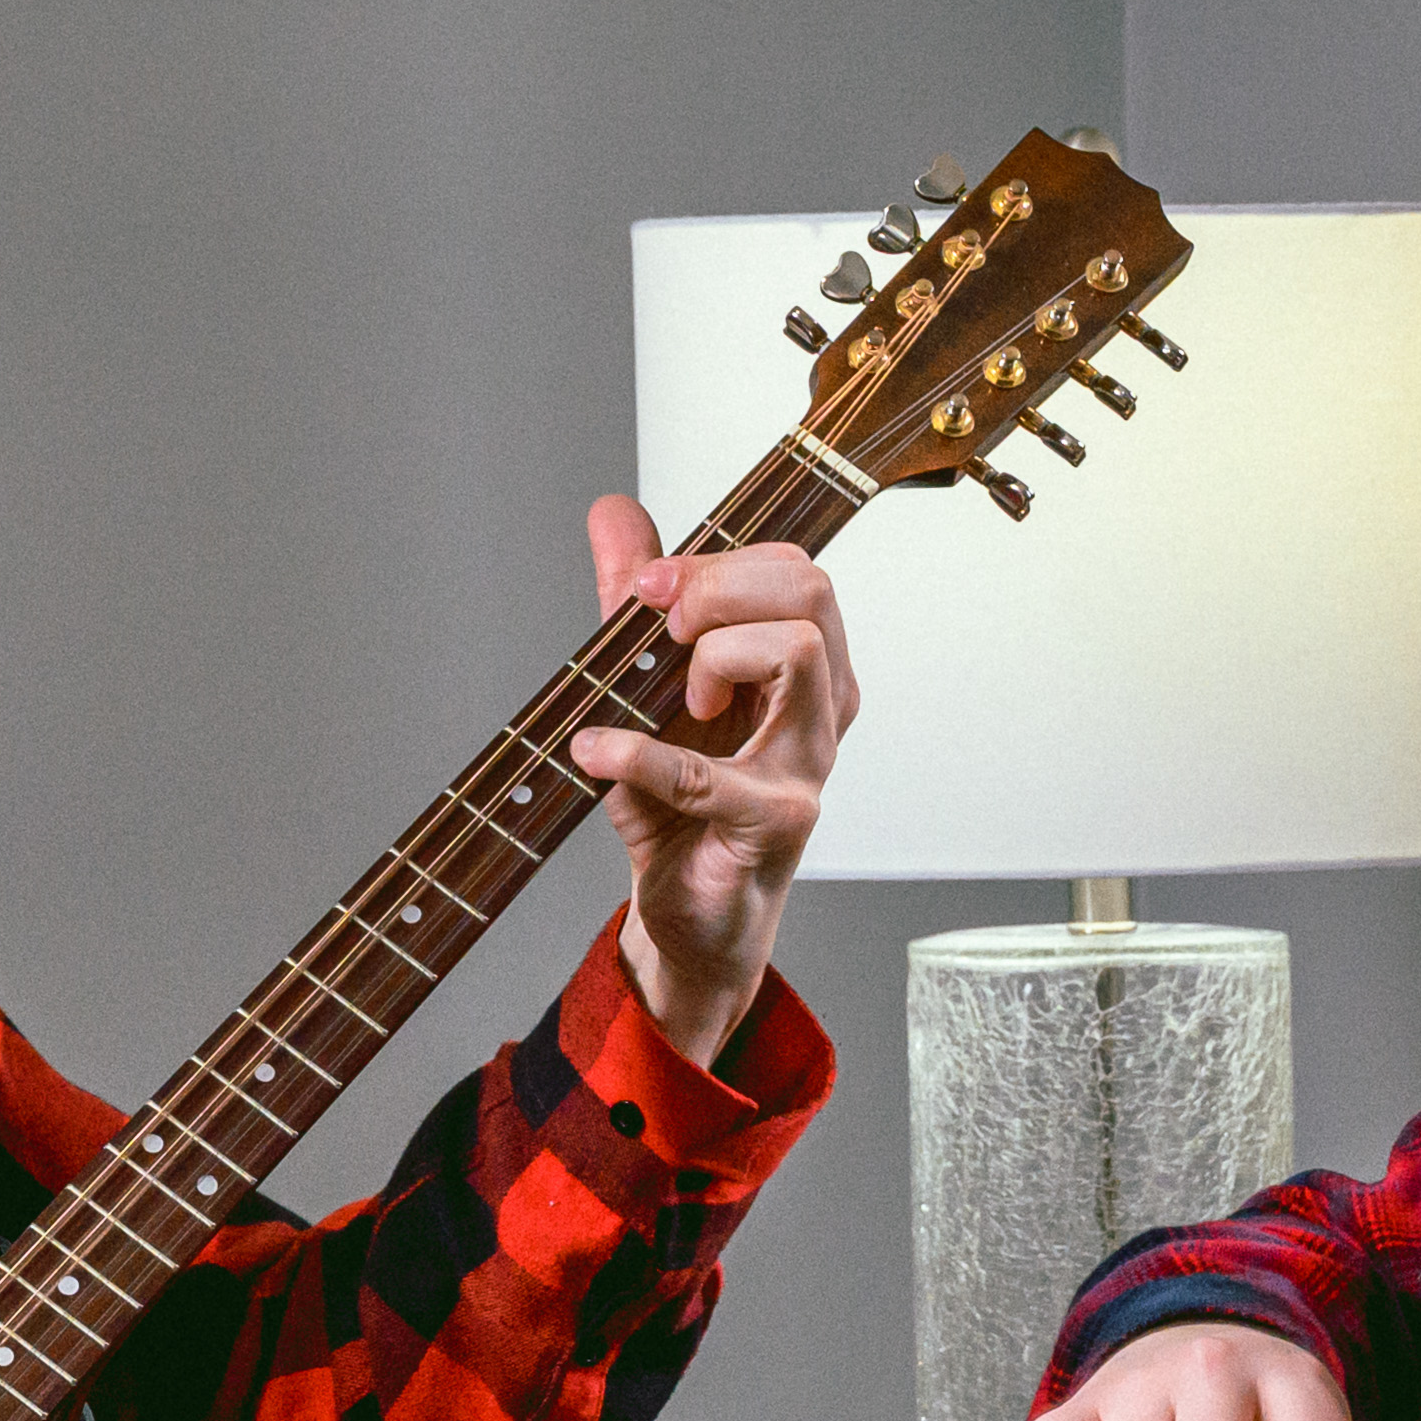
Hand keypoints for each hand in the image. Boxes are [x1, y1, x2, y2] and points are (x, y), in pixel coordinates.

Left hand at [568, 493, 854, 1066]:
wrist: (689, 909)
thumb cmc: (681, 801)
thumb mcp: (647, 684)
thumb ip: (637, 602)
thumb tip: (614, 512)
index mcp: (807, 666)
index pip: (794, 572)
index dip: (717, 562)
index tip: (650, 588)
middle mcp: (824, 707)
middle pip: (810, 593)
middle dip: (721, 587)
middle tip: (666, 627)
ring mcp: (808, 765)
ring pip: (797, 653)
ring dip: (714, 656)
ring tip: (674, 699)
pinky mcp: (772, 823)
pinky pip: (707, 772)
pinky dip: (637, 753)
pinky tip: (596, 751)